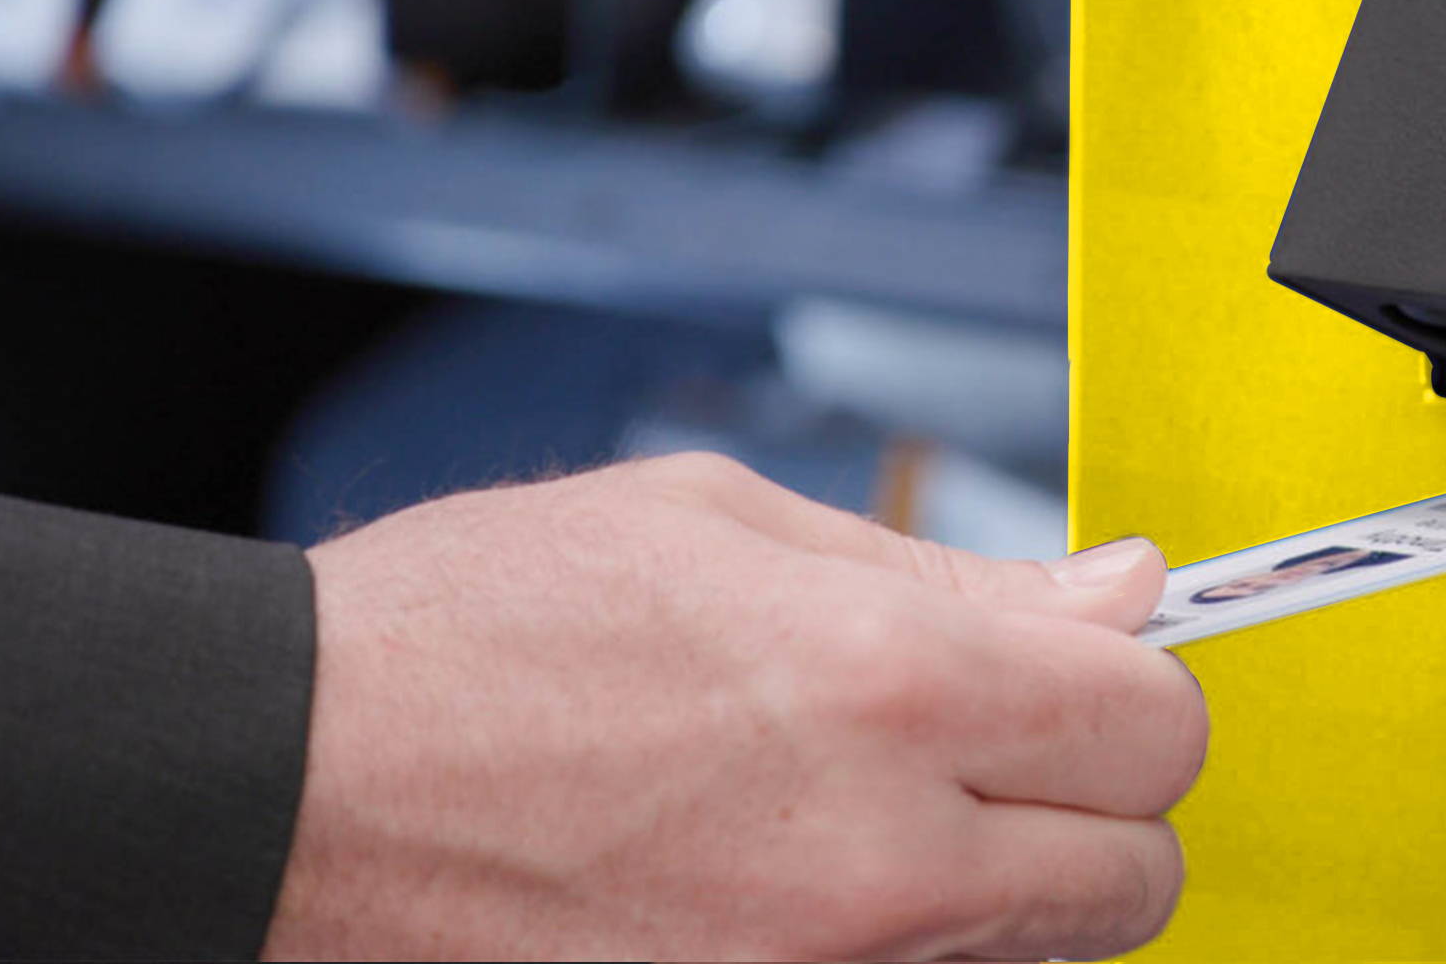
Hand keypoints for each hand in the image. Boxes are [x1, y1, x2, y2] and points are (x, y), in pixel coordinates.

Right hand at [261, 452, 1204, 961]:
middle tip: (998, 744)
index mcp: (887, 683)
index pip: (1156, 719)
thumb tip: (1118, 589)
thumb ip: (948, 568)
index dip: (1134, 681)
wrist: (288, 789)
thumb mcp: (719, 524)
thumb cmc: (468, 636)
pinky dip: (907, 941)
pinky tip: (804, 868)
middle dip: (1098, 800)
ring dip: (1009, 879)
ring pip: (1041, 951)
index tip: (1087, 665)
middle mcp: (881, 857)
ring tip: (870, 799)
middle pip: (1141, 872)